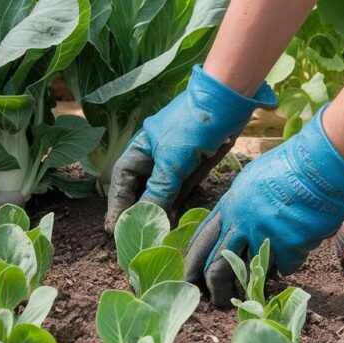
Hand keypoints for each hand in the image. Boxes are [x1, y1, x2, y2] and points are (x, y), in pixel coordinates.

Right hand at [105, 64, 275, 232]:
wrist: (229, 103)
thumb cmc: (194, 124)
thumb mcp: (173, 160)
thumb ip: (158, 190)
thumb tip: (146, 219)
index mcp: (140, 149)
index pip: (122, 181)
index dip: (117, 205)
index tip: (114, 229)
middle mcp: (153, 158)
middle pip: (138, 190)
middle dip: (134, 214)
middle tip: (130, 239)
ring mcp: (173, 164)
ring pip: (158, 194)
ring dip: (155, 215)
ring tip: (149, 238)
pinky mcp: (191, 170)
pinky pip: (178, 194)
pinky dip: (174, 209)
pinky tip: (171, 225)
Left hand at [184, 108, 343, 306]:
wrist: (318, 166)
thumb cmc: (288, 167)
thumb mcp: (251, 181)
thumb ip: (239, 206)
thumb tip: (234, 225)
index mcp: (228, 206)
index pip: (201, 240)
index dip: (193, 263)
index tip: (189, 279)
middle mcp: (241, 223)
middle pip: (216, 267)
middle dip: (214, 290)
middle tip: (216, 302)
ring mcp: (264, 236)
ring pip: (250, 275)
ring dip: (253, 285)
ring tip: (256, 291)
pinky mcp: (288, 247)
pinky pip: (285, 268)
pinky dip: (288, 266)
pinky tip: (293, 255)